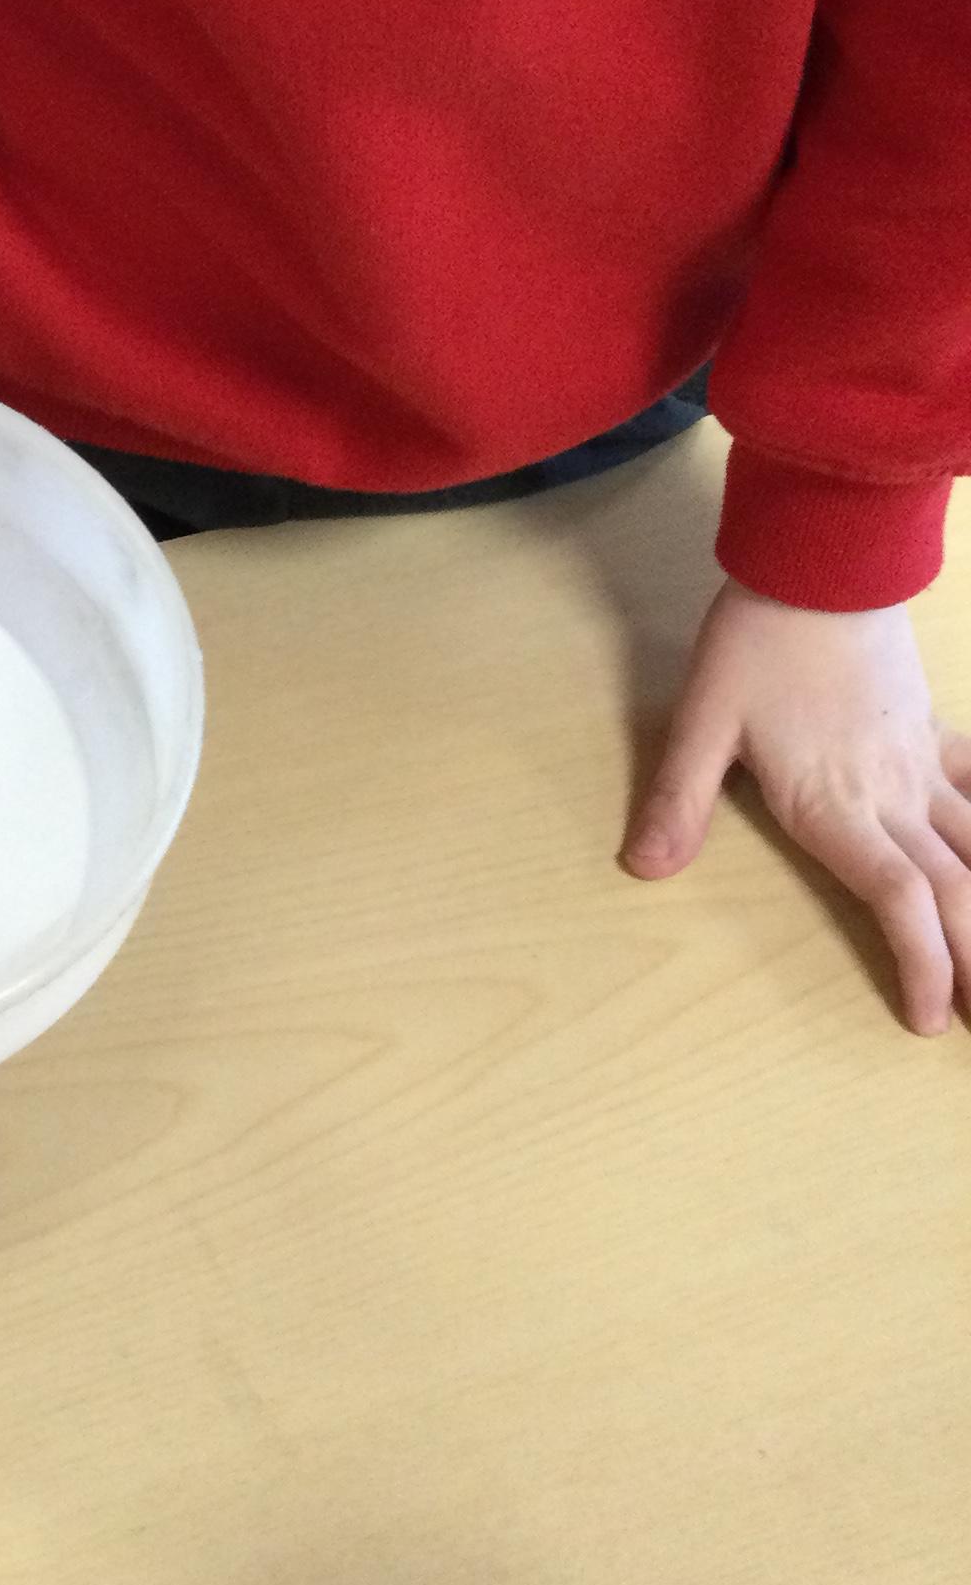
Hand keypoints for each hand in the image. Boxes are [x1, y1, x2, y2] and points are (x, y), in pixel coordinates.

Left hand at [623, 581, 970, 1033]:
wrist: (821, 564)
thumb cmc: (758, 639)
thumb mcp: (702, 719)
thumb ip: (679, 799)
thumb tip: (644, 869)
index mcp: (839, 807)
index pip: (901, 905)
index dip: (924, 966)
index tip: (927, 1021)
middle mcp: (895, 799)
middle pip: (960, 894)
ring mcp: (923, 766)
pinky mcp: (933, 732)